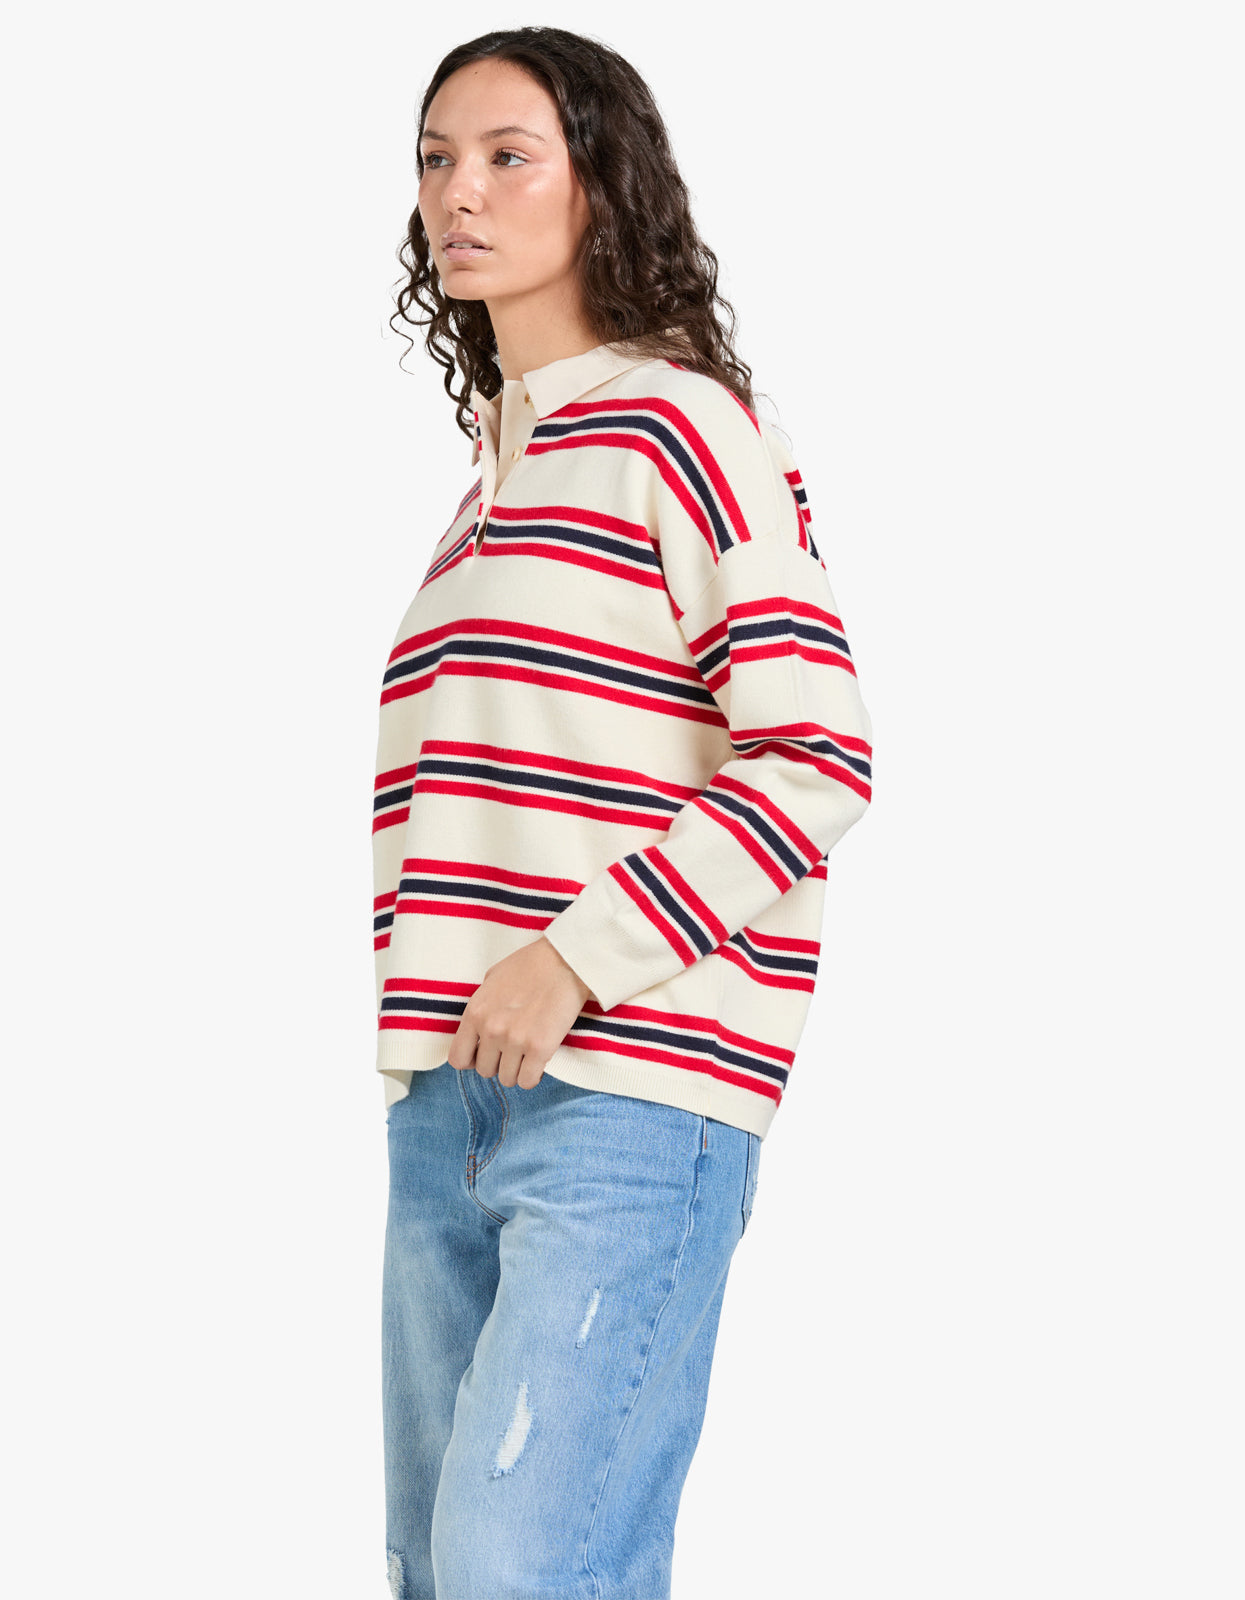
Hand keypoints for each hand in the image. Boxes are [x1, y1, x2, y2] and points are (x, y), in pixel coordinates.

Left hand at [447, 936, 593, 1089]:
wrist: (565, 960)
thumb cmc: (530, 965)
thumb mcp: (492, 980)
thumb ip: (481, 1008)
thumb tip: (476, 1030)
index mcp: (475, 1012)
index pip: (458, 1058)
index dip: (471, 1060)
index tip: (484, 1055)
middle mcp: (491, 1029)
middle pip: (485, 1070)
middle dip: (498, 1063)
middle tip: (513, 1049)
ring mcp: (515, 1040)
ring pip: (507, 1079)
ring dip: (517, 1070)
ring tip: (528, 1054)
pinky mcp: (540, 1048)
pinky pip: (527, 1081)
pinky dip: (533, 1076)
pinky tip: (539, 1061)